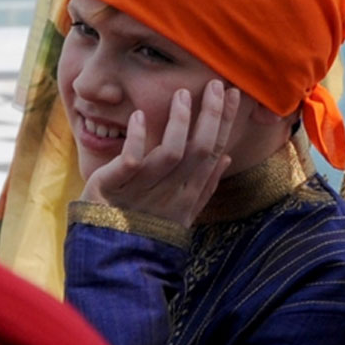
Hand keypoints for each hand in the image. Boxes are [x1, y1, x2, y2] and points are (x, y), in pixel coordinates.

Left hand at [82, 80, 239, 227]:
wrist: (112, 259)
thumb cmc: (147, 229)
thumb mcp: (182, 212)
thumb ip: (205, 185)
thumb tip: (226, 158)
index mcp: (190, 194)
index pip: (214, 152)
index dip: (224, 122)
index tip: (232, 94)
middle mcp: (172, 192)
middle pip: (199, 150)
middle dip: (211, 115)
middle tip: (216, 84)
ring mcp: (145, 190)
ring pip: (171, 153)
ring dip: (179, 122)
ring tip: (182, 95)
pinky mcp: (116, 188)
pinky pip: (131, 161)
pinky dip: (136, 138)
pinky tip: (138, 116)